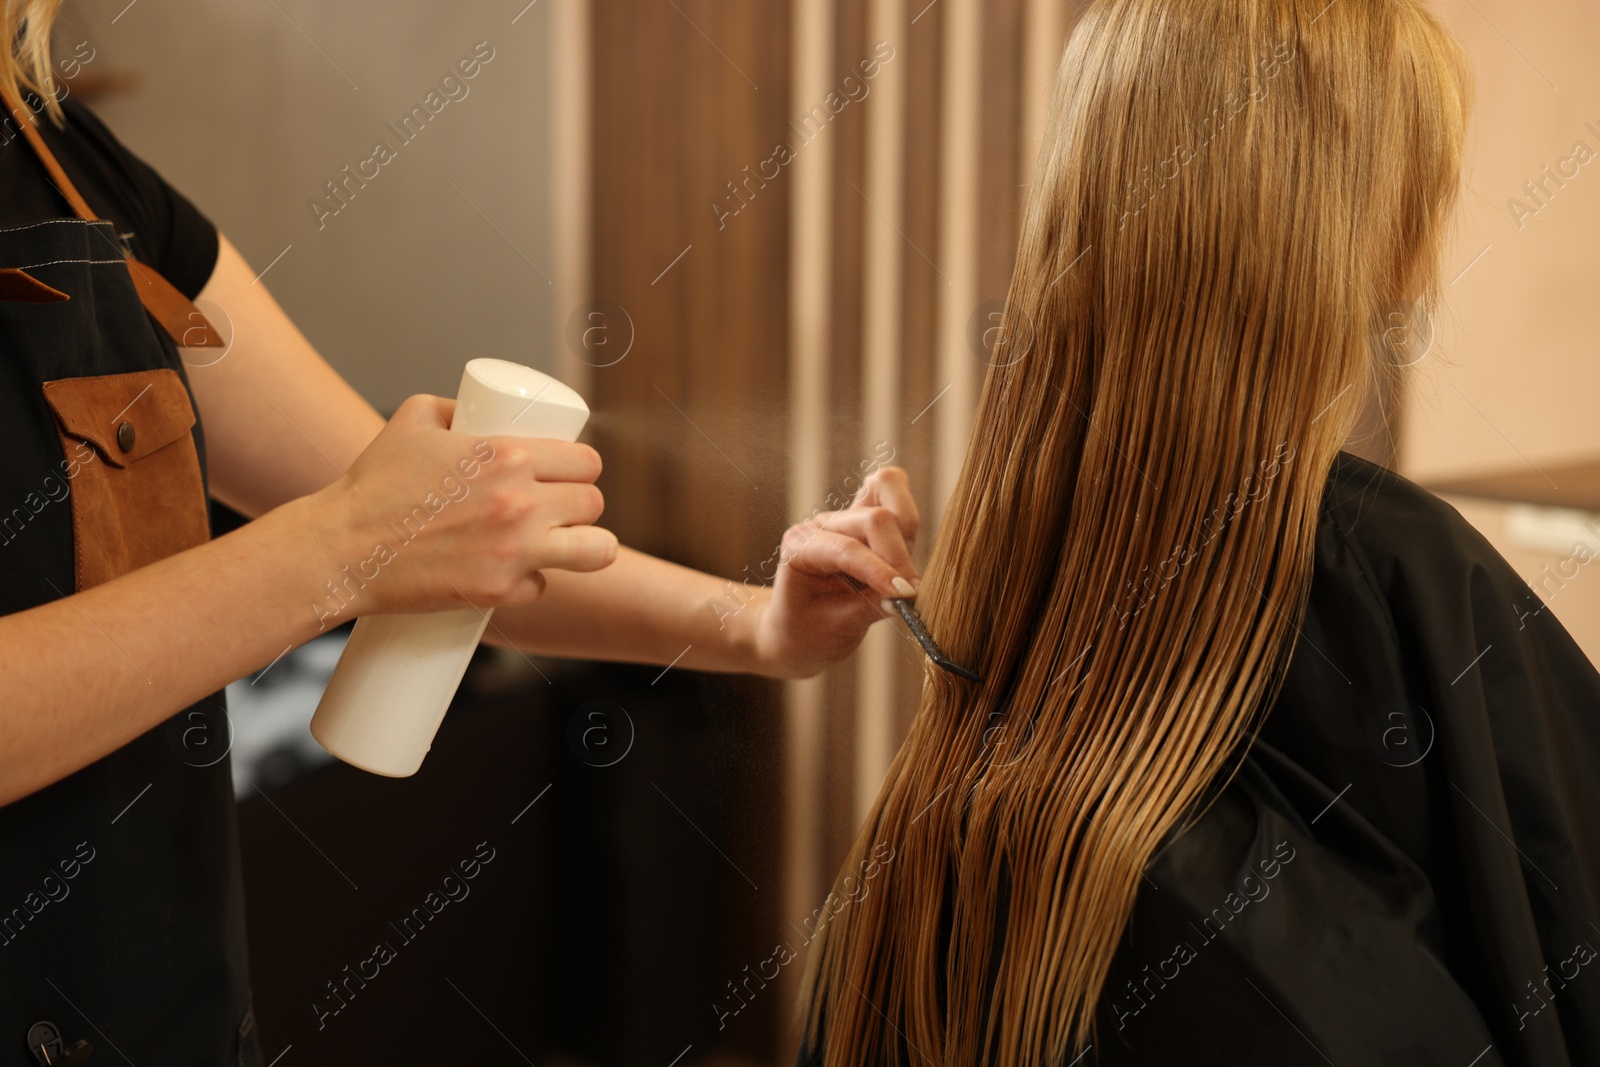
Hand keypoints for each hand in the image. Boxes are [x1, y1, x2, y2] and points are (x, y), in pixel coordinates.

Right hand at [302, 394, 617, 615]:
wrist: (343, 548)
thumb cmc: (374, 484)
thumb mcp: (413, 420)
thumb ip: (454, 407)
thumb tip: (476, 409)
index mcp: (509, 456)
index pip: (586, 462)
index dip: (582, 469)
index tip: (572, 475)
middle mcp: (521, 503)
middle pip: (593, 504)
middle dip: (580, 506)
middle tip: (561, 510)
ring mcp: (514, 551)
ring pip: (596, 551)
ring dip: (586, 547)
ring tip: (569, 546)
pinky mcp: (499, 592)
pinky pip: (541, 586)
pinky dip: (529, 582)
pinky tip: (512, 573)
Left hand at [752, 466, 920, 677]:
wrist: (795, 631)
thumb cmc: (807, 633)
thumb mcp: (833, 630)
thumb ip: (868, 609)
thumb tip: (905, 597)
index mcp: (799, 547)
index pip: (847, 549)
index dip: (880, 571)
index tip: (906, 596)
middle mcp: (821, 525)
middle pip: (874, 518)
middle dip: (898, 556)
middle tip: (910, 595)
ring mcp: (845, 516)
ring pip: (887, 492)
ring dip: (906, 534)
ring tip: (904, 576)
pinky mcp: (866, 517)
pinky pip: (893, 495)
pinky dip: (907, 516)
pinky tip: (906, 553)